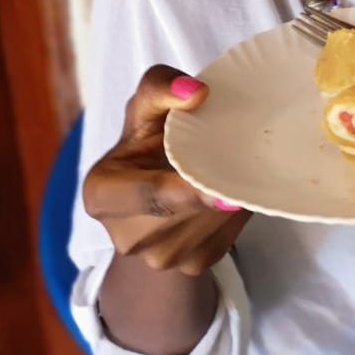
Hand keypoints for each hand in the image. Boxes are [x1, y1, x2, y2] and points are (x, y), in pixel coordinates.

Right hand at [83, 65, 250, 276]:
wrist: (153, 200)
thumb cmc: (146, 145)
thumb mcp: (143, 111)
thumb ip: (159, 87)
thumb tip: (196, 91)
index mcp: (102, 196)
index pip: (148, 195)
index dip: (185, 192)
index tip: (223, 190)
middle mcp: (127, 237)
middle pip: (189, 210)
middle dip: (219, 185)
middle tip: (252, 160)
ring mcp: (162, 259)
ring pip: (215, 222)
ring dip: (233, 195)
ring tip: (236, 164)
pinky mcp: (195, 266)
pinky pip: (230, 233)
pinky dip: (239, 209)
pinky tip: (235, 188)